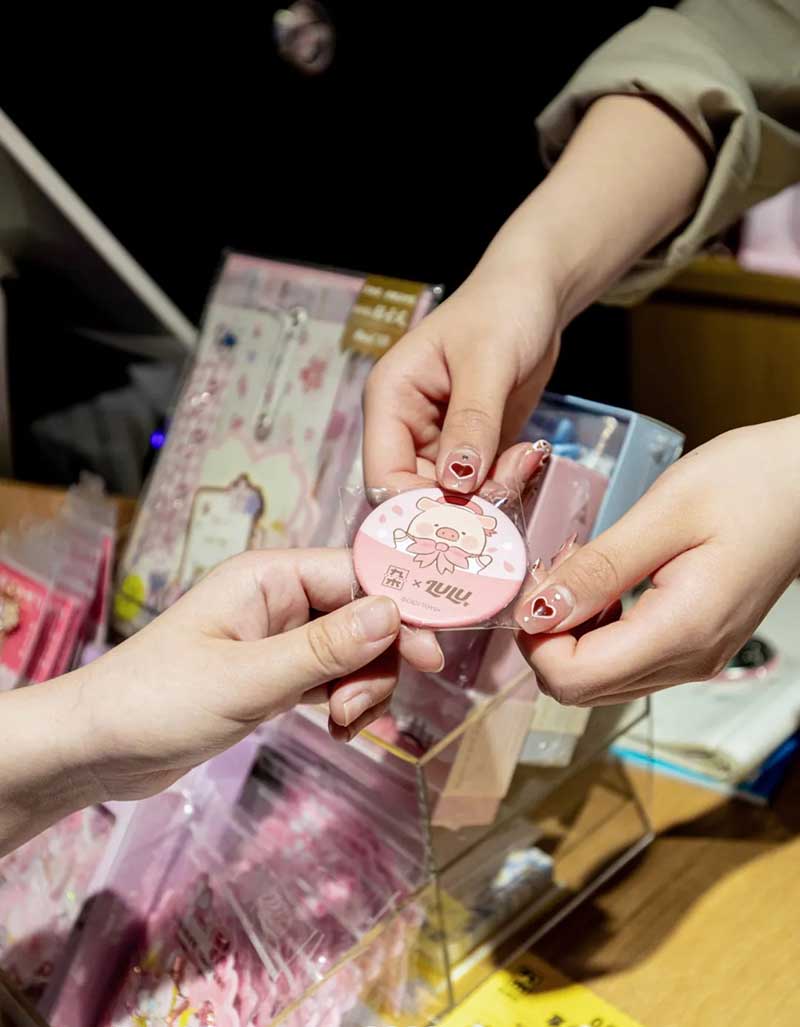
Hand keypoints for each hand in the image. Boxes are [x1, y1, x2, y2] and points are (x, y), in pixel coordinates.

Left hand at [73, 549, 443, 800]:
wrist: (95, 750)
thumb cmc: (157, 702)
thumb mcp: (247, 679)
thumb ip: (324, 649)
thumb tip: (395, 613)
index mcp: (269, 577)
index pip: (358, 575)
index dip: (400, 608)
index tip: (431, 652)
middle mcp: (280, 600)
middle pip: (365, 616)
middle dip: (375, 663)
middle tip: (354, 710)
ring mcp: (279, 640)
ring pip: (354, 653)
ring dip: (361, 689)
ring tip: (340, 725)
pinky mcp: (274, 677)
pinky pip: (332, 680)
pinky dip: (344, 704)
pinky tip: (337, 730)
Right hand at [363, 265, 560, 495]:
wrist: (535, 293)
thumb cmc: (502, 309)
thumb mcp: (488, 361)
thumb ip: (471, 423)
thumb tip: (457, 483)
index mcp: (390, 400)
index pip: (382, 475)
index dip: (415, 505)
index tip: (462, 516)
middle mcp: (406, 426)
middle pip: (416, 494)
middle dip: (461, 504)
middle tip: (508, 485)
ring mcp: (438, 440)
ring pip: (451, 497)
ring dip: (489, 495)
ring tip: (524, 461)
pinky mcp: (471, 448)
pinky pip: (479, 487)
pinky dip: (503, 484)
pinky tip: (527, 457)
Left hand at [514, 418, 799, 704]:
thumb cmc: (750, 483)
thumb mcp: (664, 513)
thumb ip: (598, 569)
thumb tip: (536, 612)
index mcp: (681, 631)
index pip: (573, 679)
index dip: (535, 639)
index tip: (535, 583)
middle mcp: (689, 659)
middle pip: (580, 688)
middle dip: (547, 636)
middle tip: (555, 571)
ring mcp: (694, 657)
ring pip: (599, 679)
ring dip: (570, 632)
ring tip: (582, 568)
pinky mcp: (694, 644)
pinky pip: (625, 659)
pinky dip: (597, 628)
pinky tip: (604, 582)